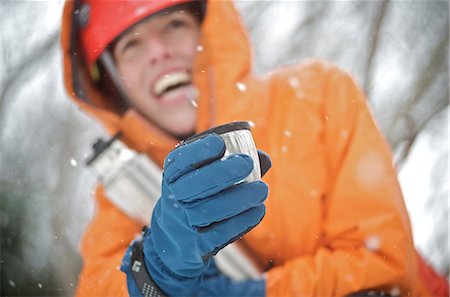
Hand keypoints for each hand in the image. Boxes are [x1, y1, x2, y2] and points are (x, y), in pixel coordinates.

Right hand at [134, 134, 269, 295]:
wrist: (176, 238)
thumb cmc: (198, 196)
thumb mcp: (202, 176)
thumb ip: (232, 162)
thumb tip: (264, 158)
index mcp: (173, 175)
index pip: (180, 161)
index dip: (198, 151)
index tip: (220, 143)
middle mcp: (174, 197)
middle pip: (194, 185)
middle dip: (221, 172)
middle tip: (247, 163)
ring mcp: (185, 223)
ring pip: (209, 210)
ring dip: (238, 199)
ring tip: (262, 189)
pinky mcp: (198, 244)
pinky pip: (220, 233)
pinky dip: (242, 221)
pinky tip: (258, 210)